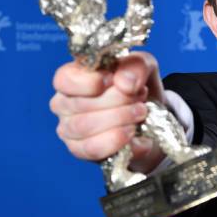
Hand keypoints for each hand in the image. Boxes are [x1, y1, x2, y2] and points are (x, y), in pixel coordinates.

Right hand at [49, 51, 165, 173]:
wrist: (152, 119)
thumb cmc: (138, 87)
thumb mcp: (144, 66)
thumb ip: (136, 65)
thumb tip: (124, 82)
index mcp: (74, 76)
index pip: (64, 79)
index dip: (88, 82)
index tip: (112, 81)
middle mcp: (65, 103)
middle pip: (80, 104)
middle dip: (118, 100)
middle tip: (140, 97)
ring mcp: (69, 129)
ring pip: (85, 126)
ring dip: (120, 119)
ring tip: (140, 113)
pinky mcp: (80, 150)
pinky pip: (92, 148)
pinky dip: (117, 140)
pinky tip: (132, 132)